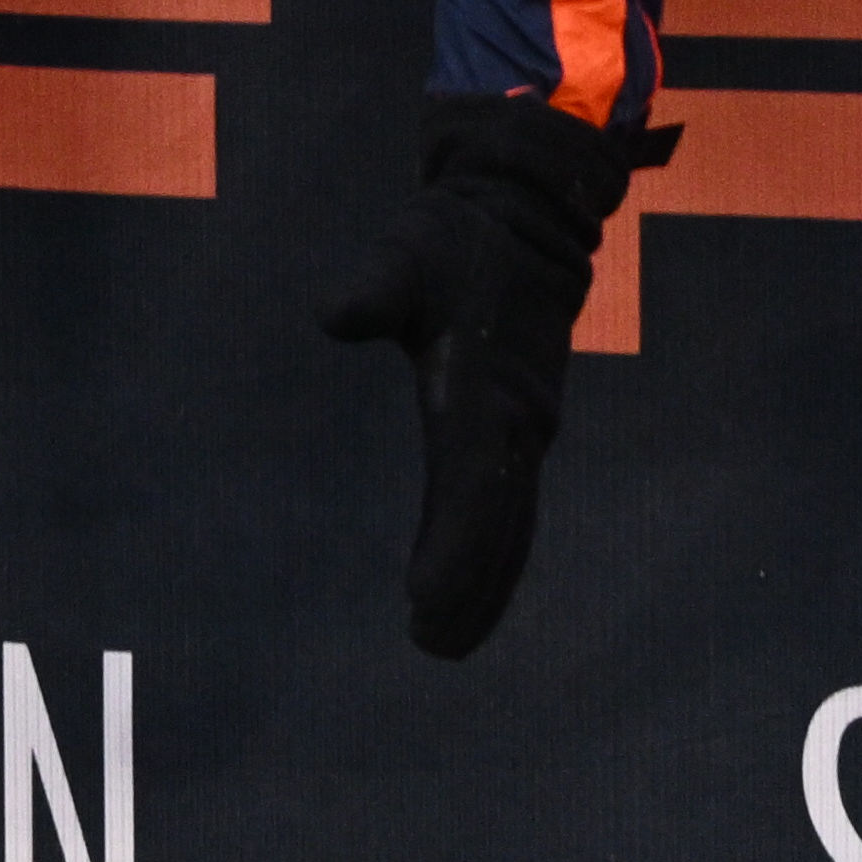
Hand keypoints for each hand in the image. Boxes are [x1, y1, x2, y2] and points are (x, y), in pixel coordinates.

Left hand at [318, 97, 642, 656]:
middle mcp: (516, 422)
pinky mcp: (521, 424)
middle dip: (471, 589)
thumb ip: (375, 288)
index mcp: (486, 393)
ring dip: (486, 581)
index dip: (452, 550)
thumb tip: (334, 313)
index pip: (470, 489)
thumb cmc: (456, 239)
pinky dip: (492, 549)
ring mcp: (526, 427)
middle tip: (432, 647)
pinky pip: (512, 504)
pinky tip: (460, 581)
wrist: (527, 214)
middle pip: (499, 526)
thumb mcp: (407, 254)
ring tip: (447, 640)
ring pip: (513, 523)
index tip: (424, 603)